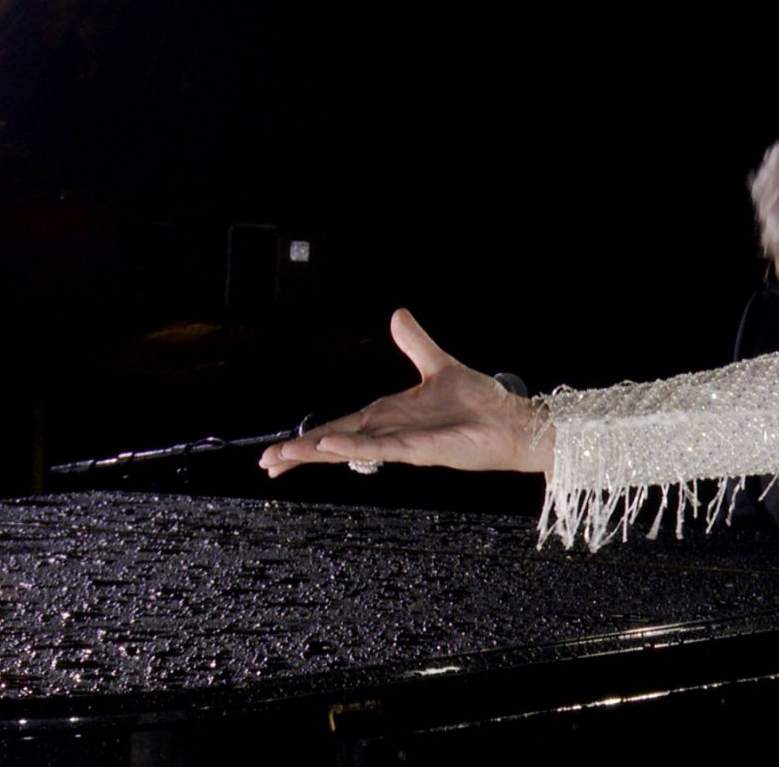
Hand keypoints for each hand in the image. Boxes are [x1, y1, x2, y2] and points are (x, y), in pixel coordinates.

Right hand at [259, 309, 552, 477]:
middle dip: (300, 453)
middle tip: (266, 463)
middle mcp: (390, 432)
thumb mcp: (439, 364)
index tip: (279, 451)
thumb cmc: (481, 402)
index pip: (339, 426)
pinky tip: (330, 447)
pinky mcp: (420, 450)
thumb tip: (397, 315)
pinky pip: (381, 448)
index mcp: (389, 415)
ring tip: (282, 458)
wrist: (513, 421)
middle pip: (335, 443)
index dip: (310, 438)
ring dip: (316, 452)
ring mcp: (403, 443)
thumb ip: (415, 343)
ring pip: (349, 448)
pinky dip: (355, 446)